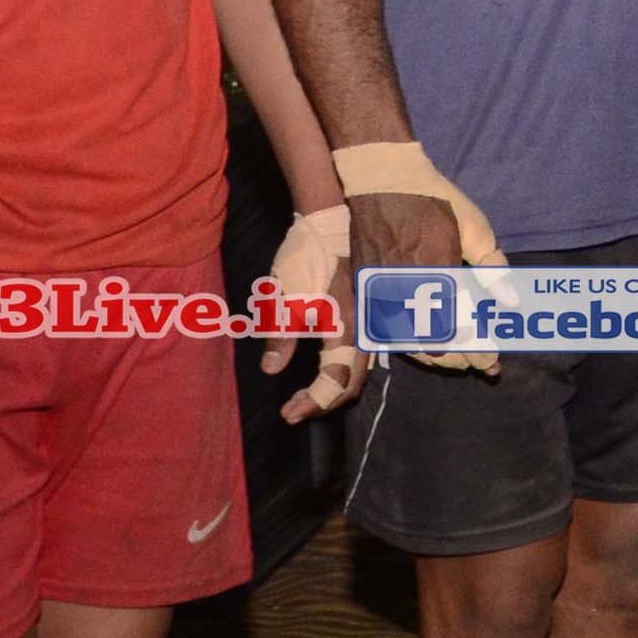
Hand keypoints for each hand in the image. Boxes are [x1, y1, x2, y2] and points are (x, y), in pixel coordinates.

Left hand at [256, 203, 361, 421]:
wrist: (327, 223)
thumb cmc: (304, 258)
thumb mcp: (284, 297)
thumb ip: (281, 336)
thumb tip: (271, 371)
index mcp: (345, 329)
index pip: (335, 380)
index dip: (313, 402)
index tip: (288, 415)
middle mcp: (363, 330)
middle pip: (353, 382)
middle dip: (324, 402)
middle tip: (295, 409)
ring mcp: (366, 322)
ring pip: (359, 370)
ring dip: (334, 388)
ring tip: (308, 396)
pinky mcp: (363, 315)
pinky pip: (359, 355)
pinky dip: (342, 372)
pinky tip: (325, 370)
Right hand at [348, 189, 497, 377]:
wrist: (382, 180)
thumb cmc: (435, 201)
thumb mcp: (474, 228)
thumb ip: (492, 268)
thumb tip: (511, 301)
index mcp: (436, 275)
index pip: (460, 330)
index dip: (477, 352)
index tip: (493, 364)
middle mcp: (406, 290)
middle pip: (433, 344)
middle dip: (460, 359)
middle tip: (481, 364)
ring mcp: (381, 292)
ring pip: (408, 343)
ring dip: (435, 356)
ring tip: (457, 360)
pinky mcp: (366, 290)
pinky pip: (386, 330)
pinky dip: (408, 344)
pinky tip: (425, 347)